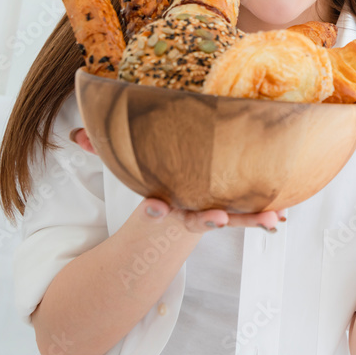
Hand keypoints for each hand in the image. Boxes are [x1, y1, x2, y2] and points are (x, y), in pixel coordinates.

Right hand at [69, 127, 286, 233]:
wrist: (168, 215)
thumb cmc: (150, 180)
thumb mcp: (123, 165)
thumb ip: (100, 149)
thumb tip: (75, 134)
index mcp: (162, 204)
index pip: (156, 210)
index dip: (155, 211)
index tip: (154, 208)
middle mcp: (187, 212)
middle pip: (196, 219)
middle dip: (206, 220)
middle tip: (218, 219)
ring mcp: (210, 213)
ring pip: (231, 219)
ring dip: (249, 219)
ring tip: (270, 220)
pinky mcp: (231, 209)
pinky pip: (248, 213)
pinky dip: (262, 215)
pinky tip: (280, 217)